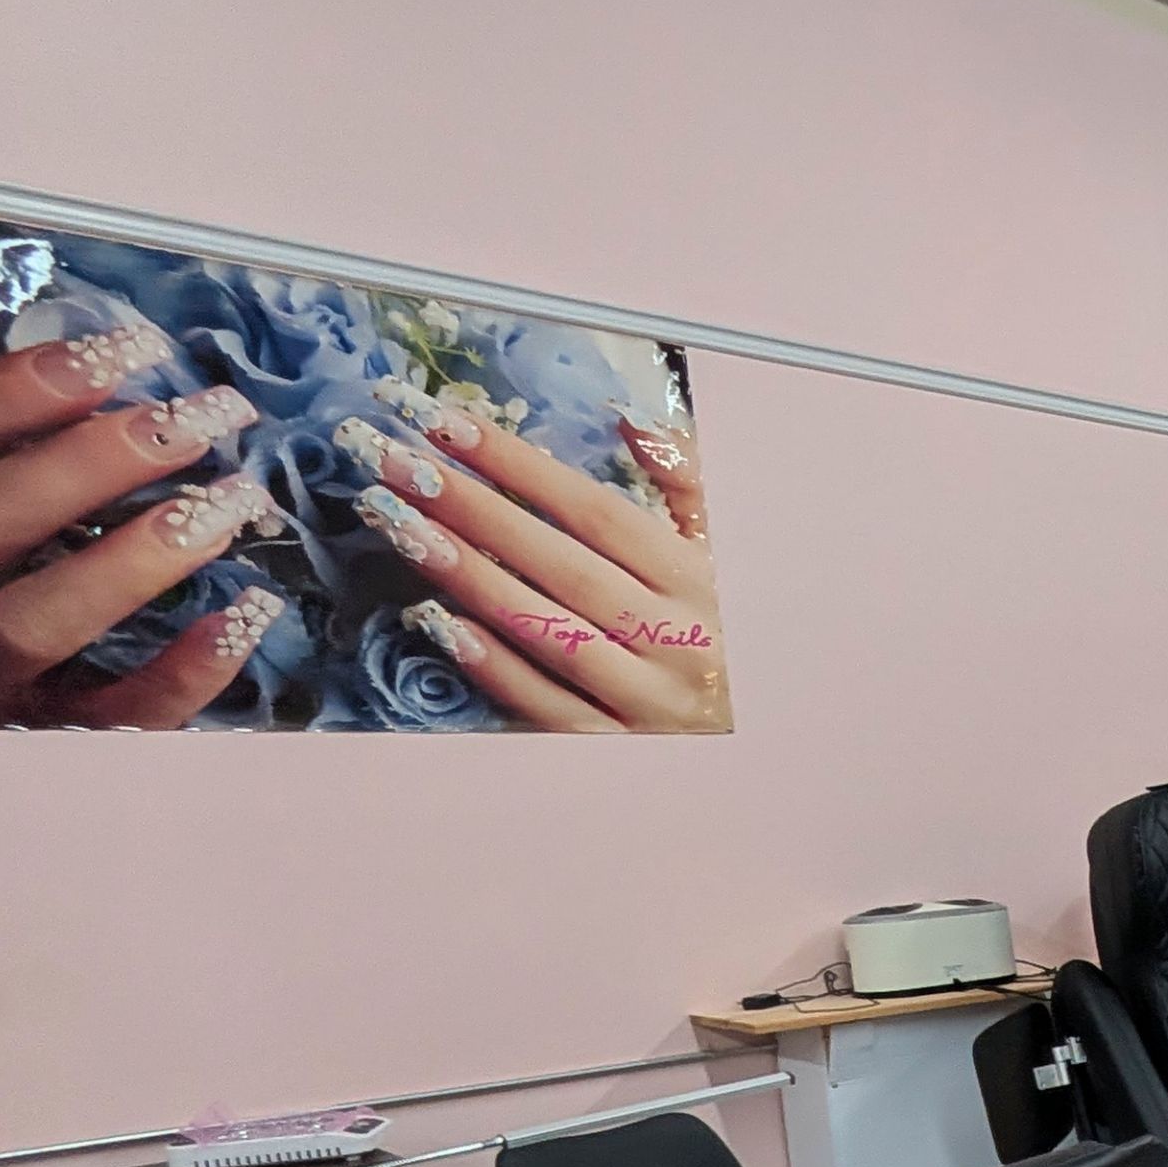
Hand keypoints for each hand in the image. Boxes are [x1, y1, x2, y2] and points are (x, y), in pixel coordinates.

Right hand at [0, 296, 281, 726]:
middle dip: (114, 458)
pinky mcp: (7, 728)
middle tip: (211, 413)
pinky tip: (242, 618)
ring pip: (52, 614)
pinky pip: (100, 718)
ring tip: (237, 496)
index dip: (25, 388)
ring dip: (149, 555)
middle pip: (2, 515)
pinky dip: (178, 677)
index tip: (124, 351)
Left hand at [340, 389, 724, 733]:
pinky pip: (549, 707)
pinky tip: (436, 621)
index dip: (521, 467)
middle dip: (473, 509)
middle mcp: (676, 639)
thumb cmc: (734, 627)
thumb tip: (627, 417)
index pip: (597, 513)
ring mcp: (647, 699)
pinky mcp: (618, 748)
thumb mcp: (724, 551)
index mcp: (701, 582)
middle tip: (396, 464)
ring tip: (399, 525)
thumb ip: (685, 480)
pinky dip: (494, 666)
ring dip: (468, 577)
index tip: (447, 424)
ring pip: (547, 631)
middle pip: (561, 565)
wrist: (771, 734)